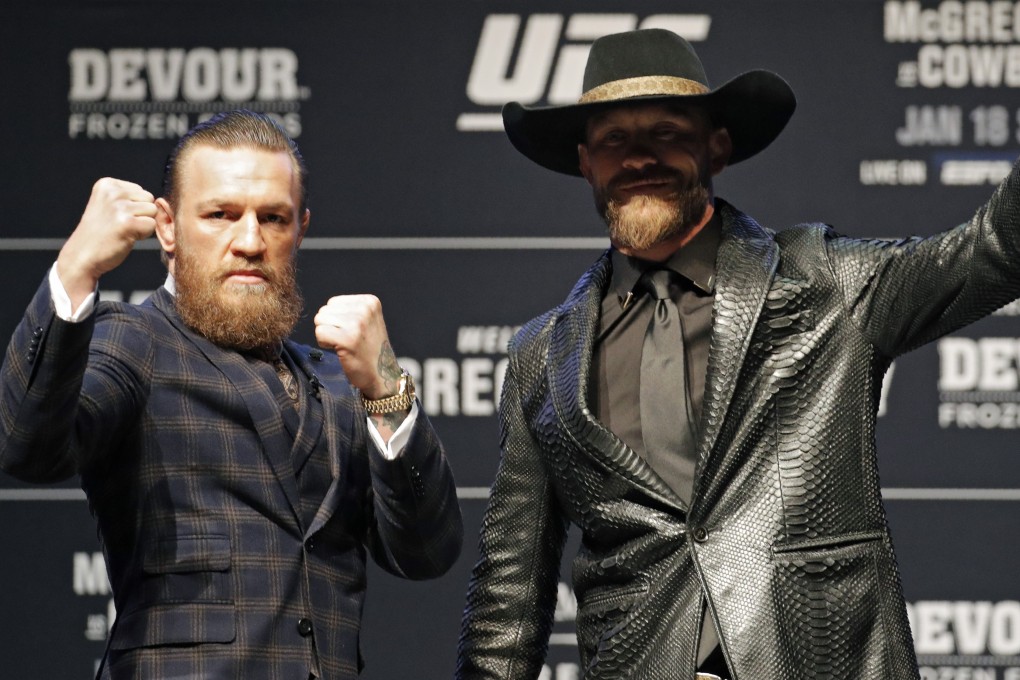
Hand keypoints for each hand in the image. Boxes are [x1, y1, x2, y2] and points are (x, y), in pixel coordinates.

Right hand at [56, 178, 157, 306]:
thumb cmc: (100, 233)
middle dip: (141, 215)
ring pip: (153, 212)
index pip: (141, 191)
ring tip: (123, 231)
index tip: (115, 217)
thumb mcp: (109, 205)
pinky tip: (125, 237)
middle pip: (149, 199)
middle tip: (120, 225)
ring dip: (142, 224)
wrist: (82, 256)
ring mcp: (120, 207)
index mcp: (107, 184)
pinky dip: (143, 235)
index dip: (134, 208)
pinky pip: (152, 225)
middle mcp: (113, 192)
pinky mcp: (128, 223)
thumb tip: (162, 202)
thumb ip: (130, 197)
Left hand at [314, 294, 402, 398]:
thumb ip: (350, 310)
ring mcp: (357, 324)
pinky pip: (320, 333)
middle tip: (347, 339)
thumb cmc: (369, 349)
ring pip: (320, 320)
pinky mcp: (348, 339)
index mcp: (370, 302)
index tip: (352, 331)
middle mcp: (365, 309)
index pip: (333, 302)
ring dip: (327, 334)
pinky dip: (324, 343)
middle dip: (330, 326)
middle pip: (324, 310)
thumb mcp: (368, 320)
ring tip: (344, 344)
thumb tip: (323, 310)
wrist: (381, 373)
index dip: (336, 319)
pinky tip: (339, 349)